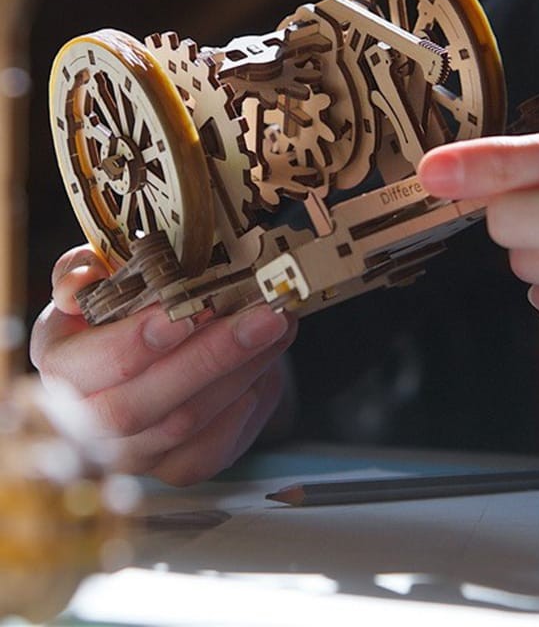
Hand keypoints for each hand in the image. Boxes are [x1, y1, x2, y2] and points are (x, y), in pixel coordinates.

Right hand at [31, 246, 297, 484]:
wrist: (168, 343)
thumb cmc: (132, 305)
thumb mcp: (103, 275)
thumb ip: (84, 271)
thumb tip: (82, 281)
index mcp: (60, 363)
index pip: (79, 369)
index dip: (129, 345)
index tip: (181, 316)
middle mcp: (81, 420)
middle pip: (134, 407)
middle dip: (207, 358)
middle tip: (262, 318)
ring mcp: (127, 453)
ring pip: (180, 424)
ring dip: (239, 372)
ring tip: (277, 326)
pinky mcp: (171, 469)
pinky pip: (207, 454)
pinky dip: (242, 410)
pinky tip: (265, 370)